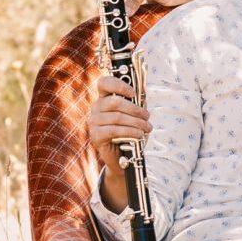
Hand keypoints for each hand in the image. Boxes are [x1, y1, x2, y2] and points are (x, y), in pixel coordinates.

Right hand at [88, 74, 149, 211]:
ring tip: (147, 128)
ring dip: (136, 122)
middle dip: (135, 109)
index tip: (133, 93)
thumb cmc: (129, 131)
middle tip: (147, 116)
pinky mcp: (95, 136)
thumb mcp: (134, 114)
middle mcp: (96, 108)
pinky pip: (114, 130)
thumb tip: (143, 92)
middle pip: (115, 102)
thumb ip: (136, 102)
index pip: (104, 83)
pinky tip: (139, 134)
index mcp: (104, 98)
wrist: (122, 157)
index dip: (119, 85)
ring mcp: (94, 122)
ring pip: (117, 117)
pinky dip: (130, 131)